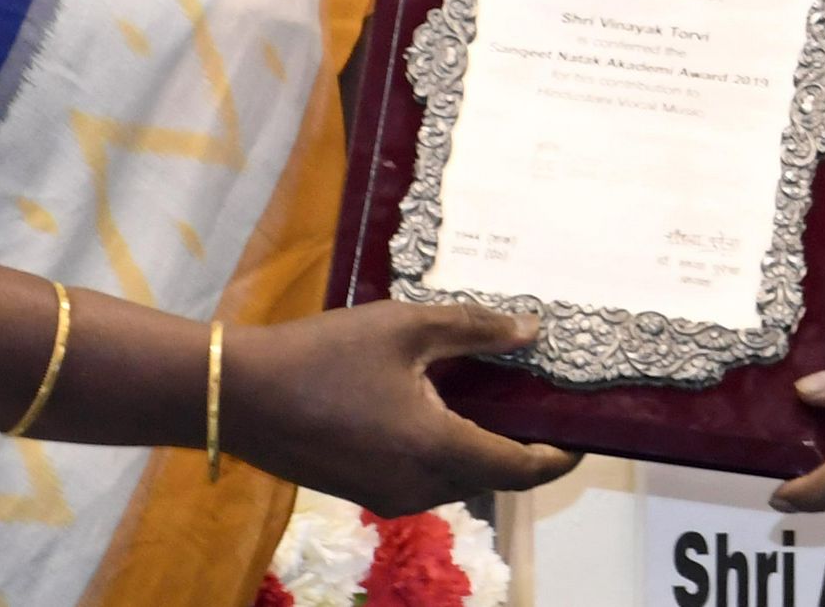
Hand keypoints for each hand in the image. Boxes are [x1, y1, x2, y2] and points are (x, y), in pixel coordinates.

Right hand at [227, 303, 577, 515]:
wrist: (240, 395)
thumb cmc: (325, 354)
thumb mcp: (406, 327)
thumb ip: (475, 328)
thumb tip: (532, 329)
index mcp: (438, 451)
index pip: (522, 469)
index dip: (559, 455)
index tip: (583, 433)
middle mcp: (419, 488)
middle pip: (491, 475)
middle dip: (520, 444)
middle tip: (534, 396)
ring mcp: (388, 497)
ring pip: (456, 477)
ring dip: (479, 445)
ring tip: (489, 393)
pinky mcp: (363, 492)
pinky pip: (422, 477)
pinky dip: (443, 450)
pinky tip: (435, 406)